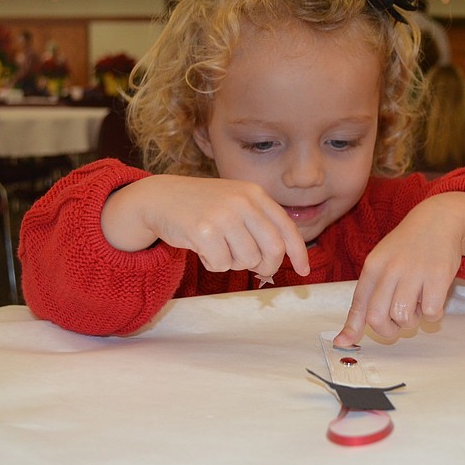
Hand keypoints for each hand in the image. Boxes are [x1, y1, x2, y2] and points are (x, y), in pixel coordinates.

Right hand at [101, 175, 309, 277]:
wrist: (160, 197)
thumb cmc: (203, 206)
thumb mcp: (236, 204)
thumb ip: (258, 226)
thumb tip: (276, 263)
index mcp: (255, 194)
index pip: (286, 228)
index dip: (298, 252)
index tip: (304, 270)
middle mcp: (242, 202)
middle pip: (273, 250)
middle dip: (266, 266)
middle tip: (254, 268)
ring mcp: (223, 215)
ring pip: (247, 260)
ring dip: (234, 263)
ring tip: (219, 248)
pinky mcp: (203, 230)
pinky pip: (222, 263)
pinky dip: (214, 264)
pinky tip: (203, 249)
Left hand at [333, 192, 464, 346]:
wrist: (438, 221)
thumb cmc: (406, 249)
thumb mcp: (381, 264)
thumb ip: (367, 297)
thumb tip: (344, 339)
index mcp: (373, 267)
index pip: (358, 305)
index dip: (351, 328)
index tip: (345, 342)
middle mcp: (390, 269)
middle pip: (377, 318)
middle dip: (387, 330)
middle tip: (398, 322)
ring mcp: (414, 272)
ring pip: (403, 317)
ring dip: (411, 321)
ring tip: (417, 304)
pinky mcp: (438, 276)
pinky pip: (430, 312)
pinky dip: (433, 314)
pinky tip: (433, 298)